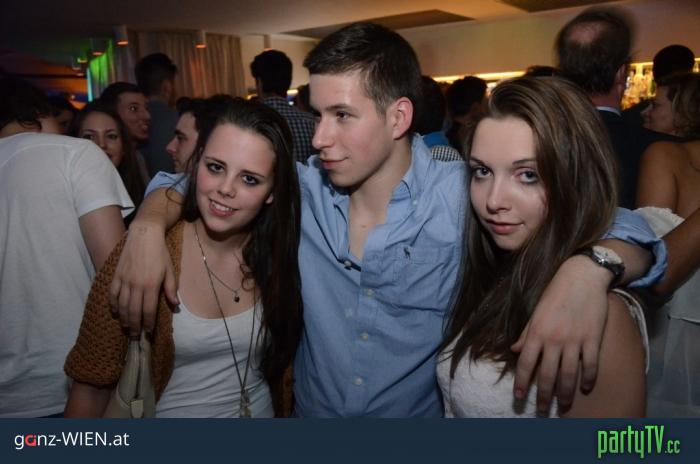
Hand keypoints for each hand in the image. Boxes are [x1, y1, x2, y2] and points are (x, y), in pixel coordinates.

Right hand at [108, 221, 176, 335]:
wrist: (144, 235)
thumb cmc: (160, 253)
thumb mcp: (170, 270)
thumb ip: (170, 289)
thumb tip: (174, 305)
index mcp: (151, 285)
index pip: (148, 310)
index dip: (148, 324)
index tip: (148, 333)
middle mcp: (136, 285)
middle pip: (133, 311)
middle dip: (135, 326)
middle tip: (136, 336)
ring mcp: (124, 280)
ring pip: (122, 305)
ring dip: (124, 319)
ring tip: (127, 328)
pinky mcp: (116, 275)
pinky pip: (112, 294)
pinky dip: (112, 305)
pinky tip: (115, 312)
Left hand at [511, 255, 611, 413]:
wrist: (582, 276)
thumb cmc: (555, 292)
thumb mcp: (536, 311)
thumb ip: (526, 333)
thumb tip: (515, 351)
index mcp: (536, 332)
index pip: (525, 364)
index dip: (520, 383)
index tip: (518, 397)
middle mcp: (554, 339)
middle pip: (547, 375)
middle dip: (543, 396)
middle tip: (541, 411)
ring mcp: (575, 340)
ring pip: (569, 375)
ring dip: (565, 394)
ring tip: (564, 406)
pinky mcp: (593, 339)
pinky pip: (591, 365)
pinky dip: (588, 378)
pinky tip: (586, 388)